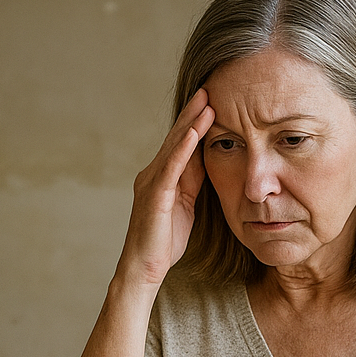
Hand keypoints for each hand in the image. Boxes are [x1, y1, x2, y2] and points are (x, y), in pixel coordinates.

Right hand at [117, 88, 214, 287]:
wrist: (144, 268)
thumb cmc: (164, 242)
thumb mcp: (186, 205)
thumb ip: (192, 181)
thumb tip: (206, 158)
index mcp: (162, 177)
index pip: (181, 144)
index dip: (195, 122)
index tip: (211, 101)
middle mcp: (153, 174)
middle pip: (176, 138)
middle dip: (193, 113)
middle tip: (209, 88)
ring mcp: (151, 184)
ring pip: (173, 148)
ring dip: (190, 124)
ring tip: (206, 102)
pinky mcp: (154, 196)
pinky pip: (170, 168)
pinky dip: (182, 149)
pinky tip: (193, 133)